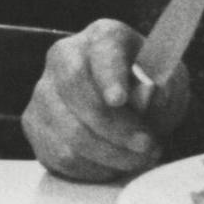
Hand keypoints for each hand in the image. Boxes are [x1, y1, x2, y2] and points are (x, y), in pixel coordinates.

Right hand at [22, 19, 182, 180]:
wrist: (127, 104)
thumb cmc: (148, 87)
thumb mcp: (169, 81)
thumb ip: (165, 85)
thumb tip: (153, 95)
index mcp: (103, 36)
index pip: (102, 52)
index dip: (108, 76)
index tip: (119, 99)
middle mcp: (64, 56)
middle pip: (76, 90)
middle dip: (114, 127)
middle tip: (146, 145)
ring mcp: (43, 90)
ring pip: (67, 130)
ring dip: (108, 154)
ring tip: (136, 158)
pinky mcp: (34, 122)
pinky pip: (59, 154)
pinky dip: (91, 167)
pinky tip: (112, 163)